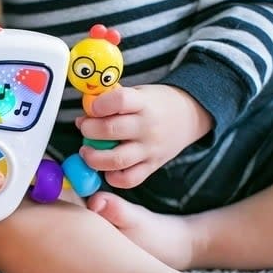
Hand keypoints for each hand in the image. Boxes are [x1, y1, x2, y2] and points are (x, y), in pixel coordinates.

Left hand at [76, 84, 211, 187]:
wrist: (189, 116)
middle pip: (111, 130)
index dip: (98, 104)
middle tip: (85, 128)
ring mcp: (150, 150)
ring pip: (116, 160)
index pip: (119, 100)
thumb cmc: (155, 103)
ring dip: (93, 157)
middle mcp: (148, 127)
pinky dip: (112, 177)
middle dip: (89, 130)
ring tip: (87, 151)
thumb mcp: (137, 93)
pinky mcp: (152, 167)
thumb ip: (110, 102)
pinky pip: (128, 179)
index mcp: (144, 103)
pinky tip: (106, 167)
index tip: (91, 107)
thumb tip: (83, 118)